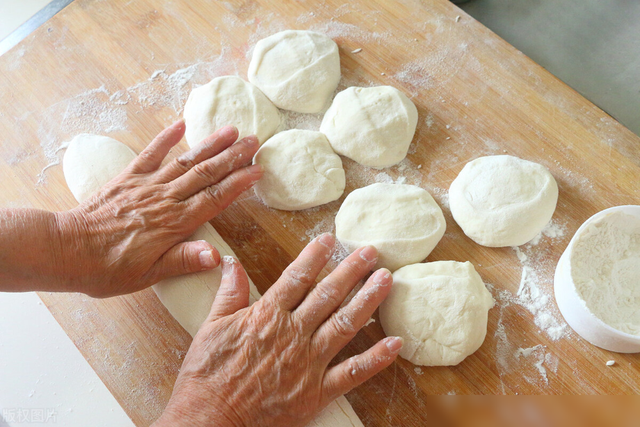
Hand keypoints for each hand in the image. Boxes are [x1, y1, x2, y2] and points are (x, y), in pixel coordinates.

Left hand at [56, 121, 262, 296]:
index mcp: (174, 223)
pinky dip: (165, 138)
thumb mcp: (148, 275)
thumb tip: (216, 256)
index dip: (238, 183)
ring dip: (209, 144)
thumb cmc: (108, 268)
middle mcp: (164, 199)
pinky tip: (180, 125)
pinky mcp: (127, 178)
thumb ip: (183, 261)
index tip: (258, 170)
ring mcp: (146, 185)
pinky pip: (149, 153)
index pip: (215, 198)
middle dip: (232, 156)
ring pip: (185, 160)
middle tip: (254, 141)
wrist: (66, 251)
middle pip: (205, 173)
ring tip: (230, 130)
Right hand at [154, 233, 403, 426]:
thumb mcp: (211, 327)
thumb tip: (230, 261)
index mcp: (267, 316)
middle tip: (371, 252)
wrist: (210, 419)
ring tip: (386, 280)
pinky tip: (395, 343)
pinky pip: (352, 373)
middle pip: (329, 295)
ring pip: (345, 324)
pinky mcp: (317, 391)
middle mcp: (293, 333)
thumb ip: (229, 293)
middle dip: (352, 270)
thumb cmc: (207, 375)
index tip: (330, 239)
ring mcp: (308, 362)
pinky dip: (376, 358)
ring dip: (368, 300)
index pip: (297, 277)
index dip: (315, 256)